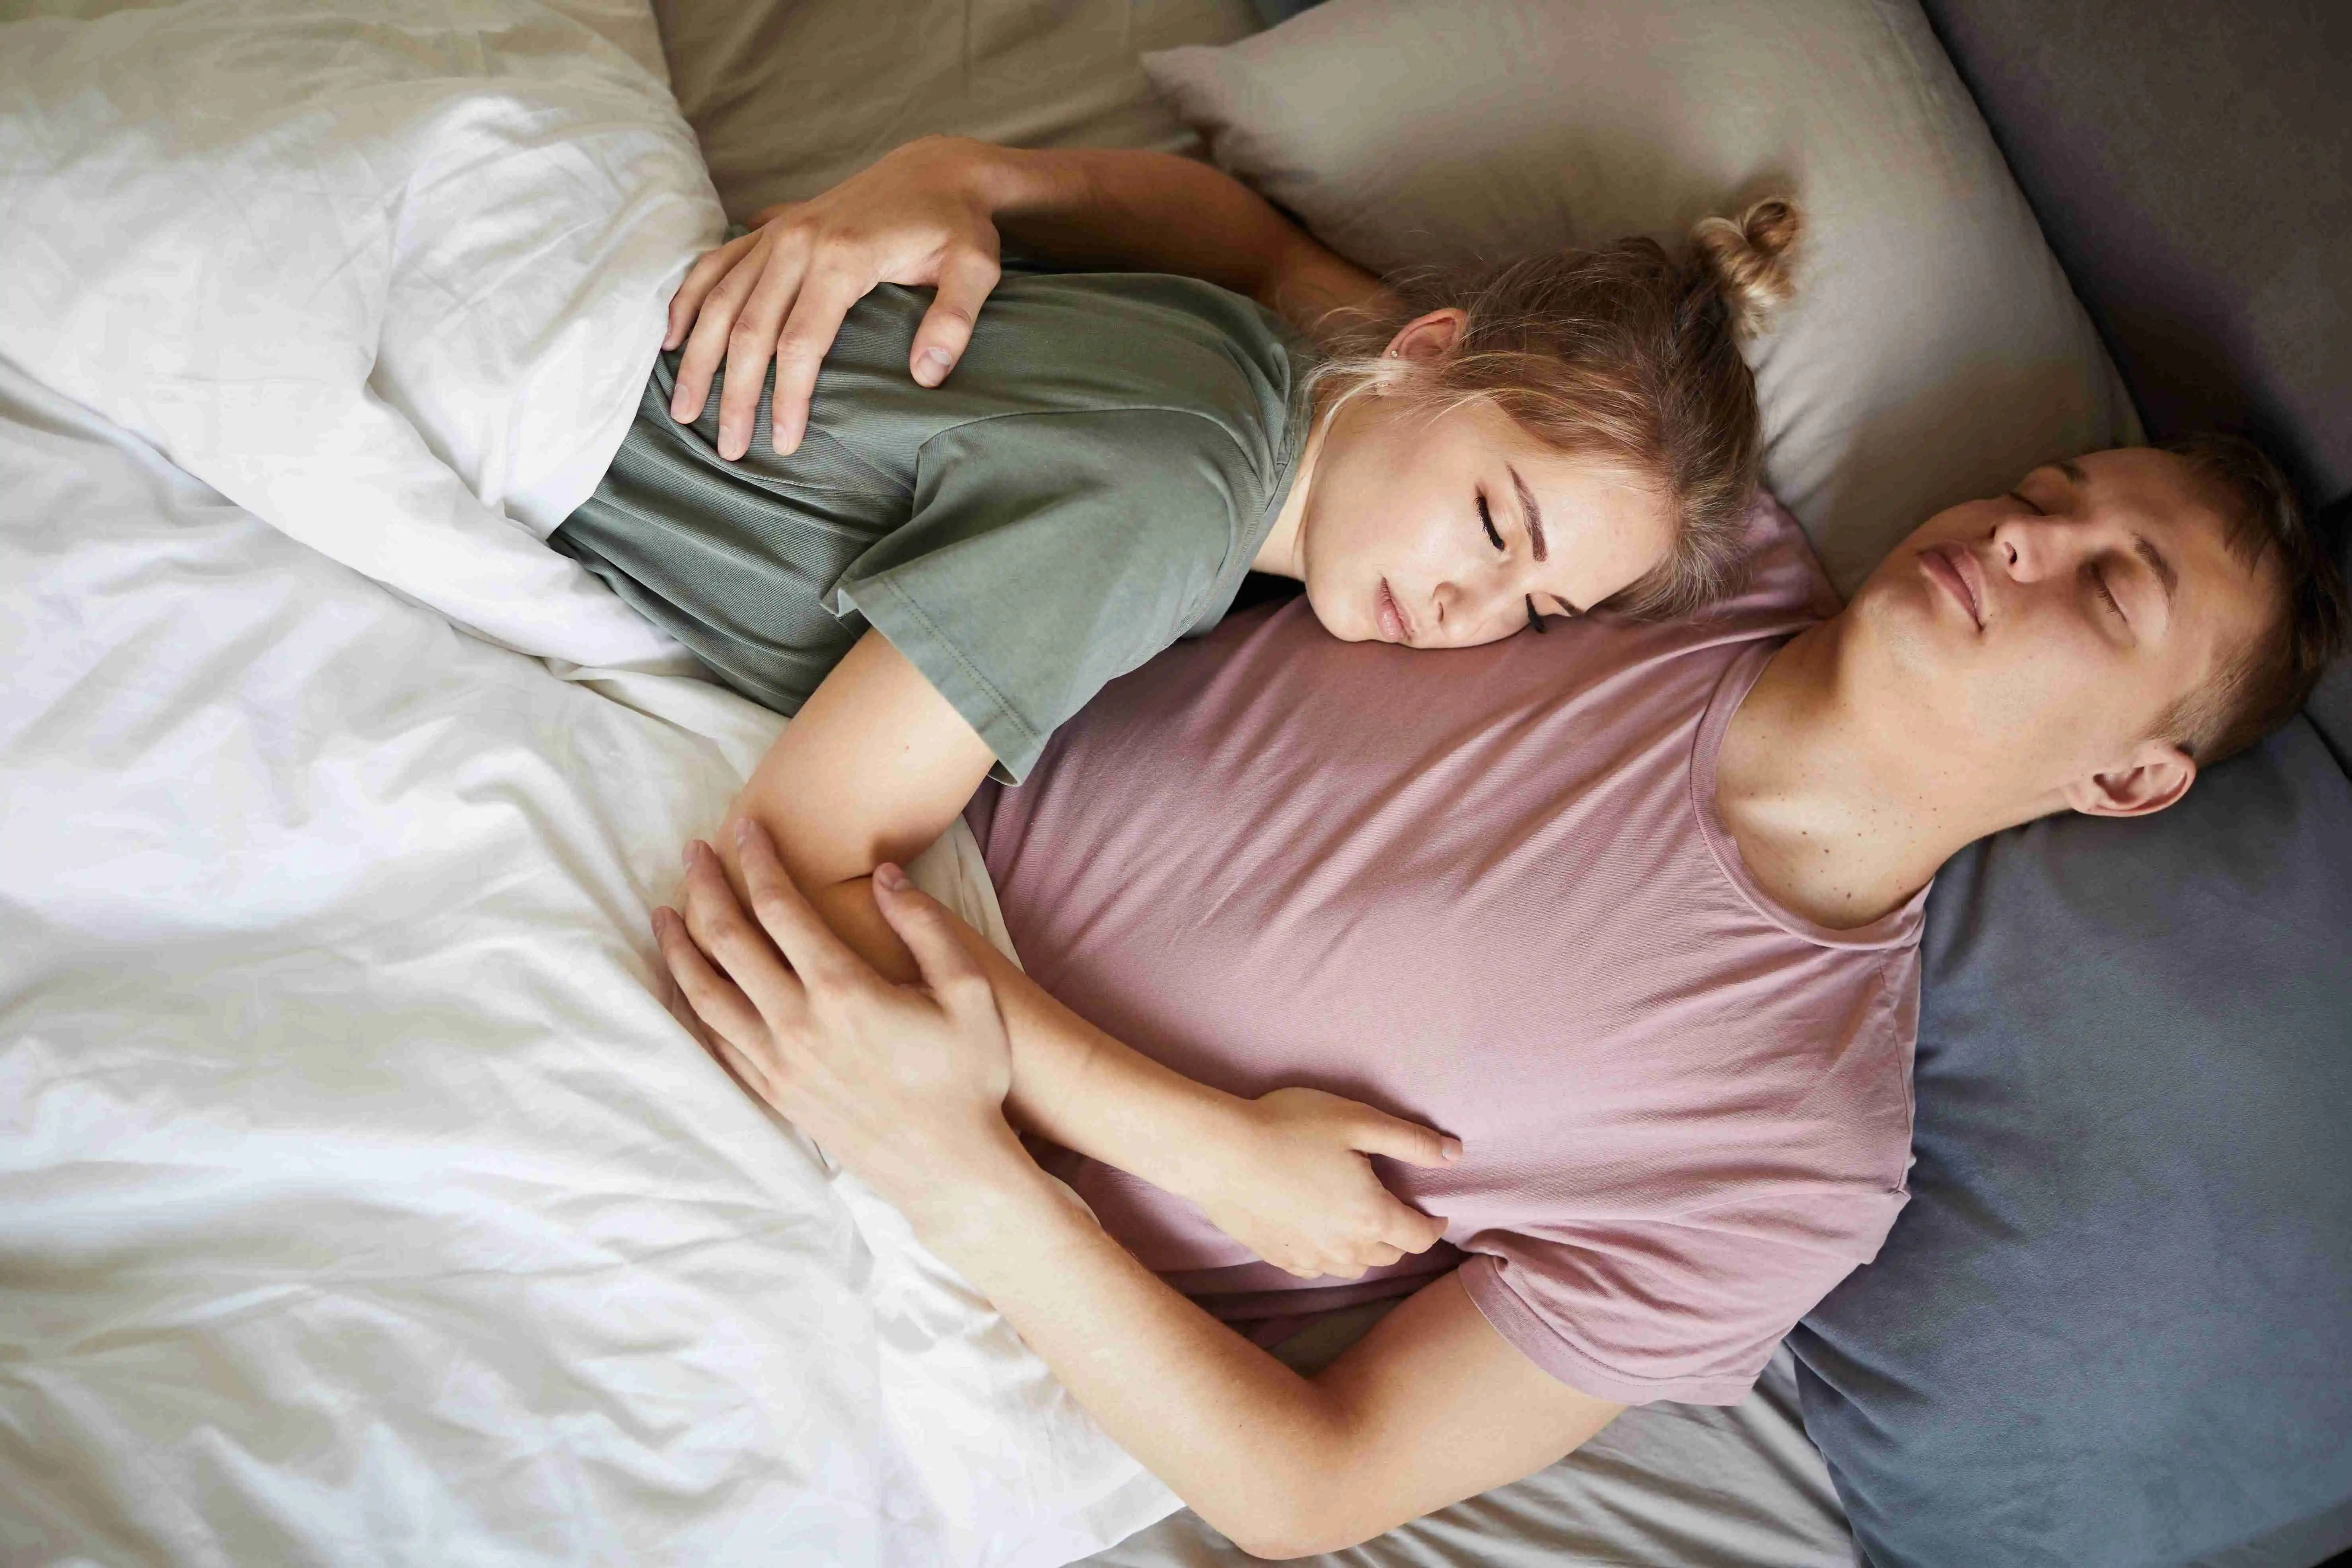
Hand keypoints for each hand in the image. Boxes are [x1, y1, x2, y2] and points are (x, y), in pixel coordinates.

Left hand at [654, 821, 1024, 1223]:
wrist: (949, 1169)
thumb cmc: (969, 1078)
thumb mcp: (969, 993)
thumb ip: (925, 926)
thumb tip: (883, 875)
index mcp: (843, 989)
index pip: (780, 906)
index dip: (758, 859)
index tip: (745, 826)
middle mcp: (798, 1023)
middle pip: (728, 939)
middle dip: (705, 887)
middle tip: (694, 851)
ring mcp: (778, 1062)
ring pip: (705, 992)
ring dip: (680, 945)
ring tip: (664, 911)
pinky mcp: (773, 1093)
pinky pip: (715, 1041)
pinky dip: (692, 1004)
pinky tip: (685, 984)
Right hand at [665, 135, 1009, 460]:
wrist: (936, 170)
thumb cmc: (957, 226)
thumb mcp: (976, 268)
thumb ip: (954, 320)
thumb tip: (926, 375)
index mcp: (842, 256)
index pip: (801, 344)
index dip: (788, 398)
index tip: (784, 444)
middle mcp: (798, 242)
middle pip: (750, 329)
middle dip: (734, 393)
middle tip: (726, 447)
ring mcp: (779, 232)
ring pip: (721, 299)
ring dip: (698, 357)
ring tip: (682, 408)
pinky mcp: (772, 228)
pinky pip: (715, 264)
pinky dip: (689, 300)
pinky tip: (673, 338)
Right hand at [1191, 1088, 1459, 1280]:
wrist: (1216, 1152)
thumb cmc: (1287, 1128)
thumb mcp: (1356, 1120)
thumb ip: (1411, 1140)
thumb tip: (1455, 1154)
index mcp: (1370, 1216)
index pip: (1419, 1237)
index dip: (1433, 1225)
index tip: (1435, 1213)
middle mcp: (1343, 1248)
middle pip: (1389, 1256)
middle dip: (1401, 1237)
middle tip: (1399, 1212)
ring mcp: (1308, 1257)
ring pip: (1354, 1268)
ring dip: (1367, 1250)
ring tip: (1362, 1223)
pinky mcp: (1278, 1257)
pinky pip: (1318, 1268)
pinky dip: (1330, 1255)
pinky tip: (1321, 1232)